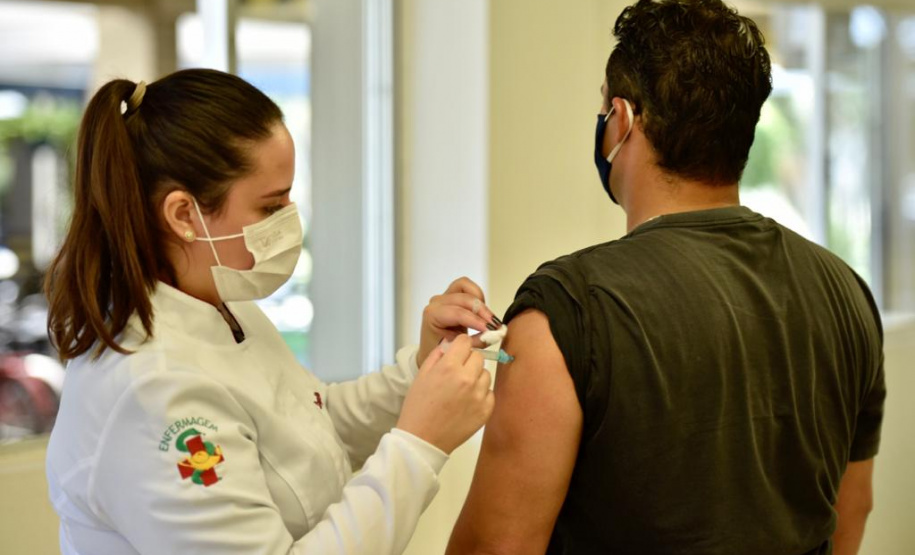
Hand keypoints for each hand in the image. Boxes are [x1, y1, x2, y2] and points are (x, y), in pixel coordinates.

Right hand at [397, 335, 494, 453]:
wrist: (423, 439)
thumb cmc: (418, 407)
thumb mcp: (421, 376)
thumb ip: (437, 356)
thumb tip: (449, 346)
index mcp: (449, 367)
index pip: (465, 342)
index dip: (460, 346)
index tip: (457, 352)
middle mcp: (467, 379)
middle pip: (478, 357)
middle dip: (468, 361)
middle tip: (457, 373)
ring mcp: (478, 395)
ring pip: (486, 374)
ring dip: (476, 377)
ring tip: (461, 390)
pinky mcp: (486, 410)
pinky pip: (489, 393)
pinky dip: (481, 395)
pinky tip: (467, 402)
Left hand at [418, 277, 498, 366]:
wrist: (432, 345)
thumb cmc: (441, 349)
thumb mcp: (457, 348)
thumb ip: (474, 341)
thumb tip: (491, 335)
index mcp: (433, 315)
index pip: (458, 313)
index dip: (476, 320)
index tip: (490, 330)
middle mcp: (437, 301)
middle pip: (465, 298)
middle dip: (483, 311)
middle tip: (495, 326)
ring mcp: (445, 295)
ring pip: (467, 288)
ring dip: (481, 303)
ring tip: (489, 320)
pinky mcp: (453, 293)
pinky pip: (469, 288)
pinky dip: (480, 297)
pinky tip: (482, 313)